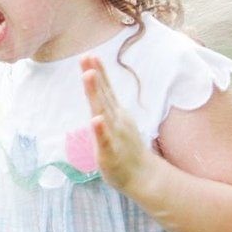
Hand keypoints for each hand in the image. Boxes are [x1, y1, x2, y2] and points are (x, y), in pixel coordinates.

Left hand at [80, 55, 153, 191]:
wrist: (144, 177)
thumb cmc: (125, 149)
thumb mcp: (115, 122)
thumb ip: (107, 106)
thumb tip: (98, 89)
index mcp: (115, 113)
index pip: (106, 89)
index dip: (98, 72)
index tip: (89, 54)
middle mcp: (116, 120)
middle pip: (103, 95)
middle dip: (94, 75)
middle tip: (87, 56)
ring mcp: (114, 135)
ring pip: (102, 111)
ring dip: (95, 93)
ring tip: (88, 75)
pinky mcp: (111, 152)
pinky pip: (105, 140)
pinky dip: (100, 130)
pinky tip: (95, 120)